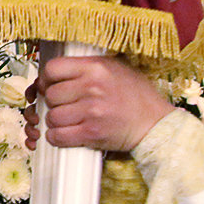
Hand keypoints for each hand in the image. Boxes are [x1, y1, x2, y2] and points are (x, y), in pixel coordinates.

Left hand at [40, 55, 172, 152]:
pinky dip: (57, 136)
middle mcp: (92, 87)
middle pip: (51, 95)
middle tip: (64, 105)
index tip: (51, 85)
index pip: (52, 68)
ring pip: (52, 116)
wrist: (156, 123)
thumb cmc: (136, 95)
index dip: (47, 79)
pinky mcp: (91, 133)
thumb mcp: (115, 68)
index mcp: (95, 67)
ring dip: (55, 121)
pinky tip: (65, 133)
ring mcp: (91, 111)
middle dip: (53, 102)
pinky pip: (58, 136)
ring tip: (68, 120)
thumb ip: (87, 67)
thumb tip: (55, 73)